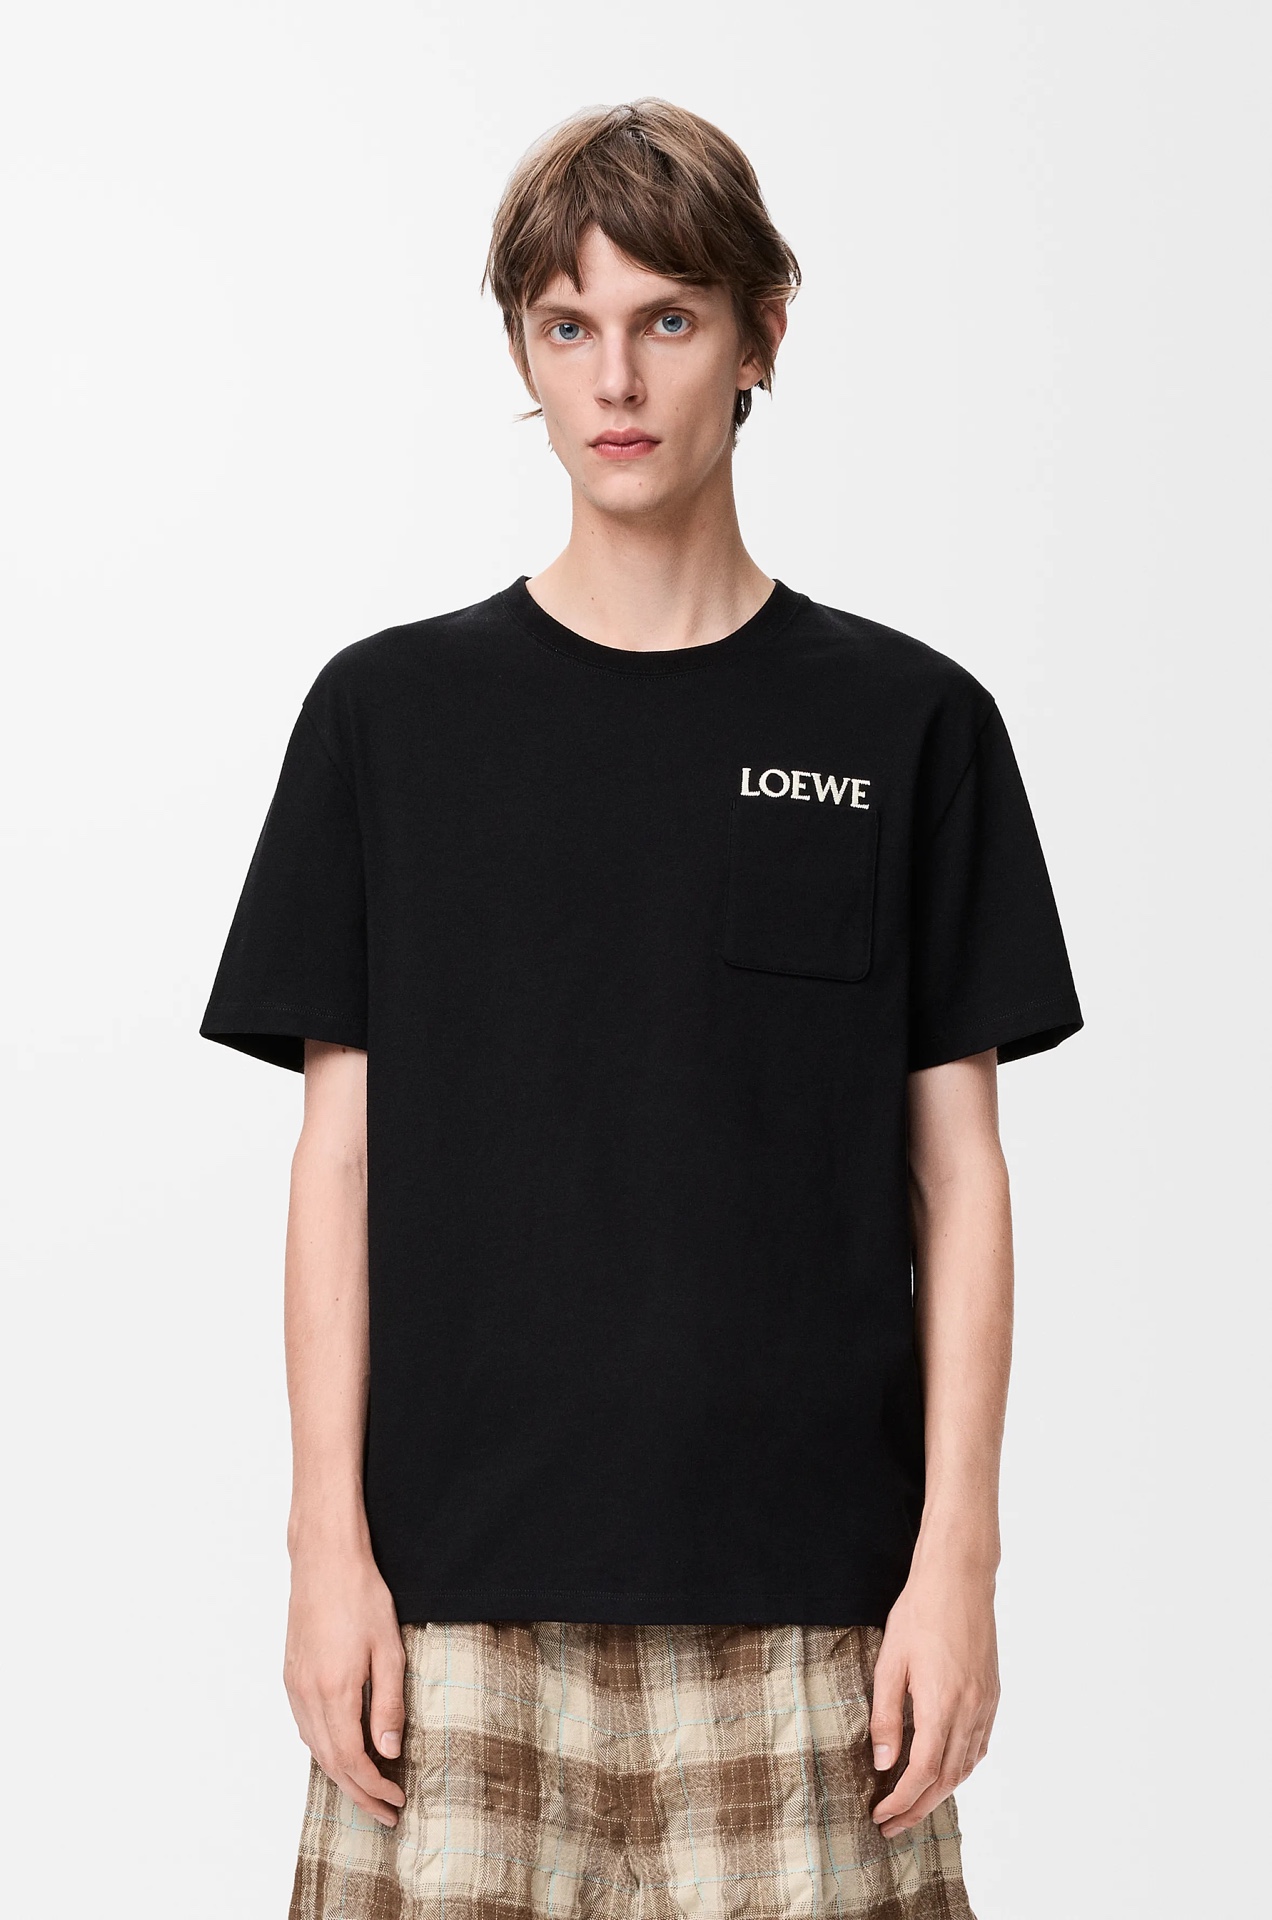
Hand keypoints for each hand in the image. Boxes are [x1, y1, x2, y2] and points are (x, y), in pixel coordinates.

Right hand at [283, 1544, 407, 1827]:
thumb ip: (389, 1705)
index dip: (374, 1788)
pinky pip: (305, 1727)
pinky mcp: (290, 1674)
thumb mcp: (389, 1649)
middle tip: (386, 1813)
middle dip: (358, 1793)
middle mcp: (307, 1695)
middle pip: (330, 1763)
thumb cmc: (361, 1596)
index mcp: (334, 1691)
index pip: (352, 1761)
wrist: (324, 1559)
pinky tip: (342, 1752)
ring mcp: (294, 1685)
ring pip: (314, 1748)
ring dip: (340, 1775)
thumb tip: (389, 1753)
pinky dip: (324, 1749)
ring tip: (368, 1790)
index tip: (397, 1800)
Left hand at [868, 1559, 999, 1837]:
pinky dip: (961, 1768)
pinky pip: (979, 1746)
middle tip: (892, 1825)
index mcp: (941, 1705)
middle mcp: (969, 1712)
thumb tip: (882, 1762)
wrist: (959, 1579)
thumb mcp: (890, 1663)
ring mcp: (985, 1704)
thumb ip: (885, 1716)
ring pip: (966, 1767)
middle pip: (946, 1779)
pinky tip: (945, 1771)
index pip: (922, 1772)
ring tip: (914, 1805)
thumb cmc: (919, 1614)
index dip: (901, 1800)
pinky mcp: (992, 1694)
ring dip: (940, 1792)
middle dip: (918, 1807)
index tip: (881, 1814)